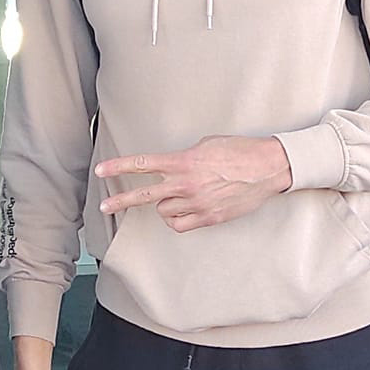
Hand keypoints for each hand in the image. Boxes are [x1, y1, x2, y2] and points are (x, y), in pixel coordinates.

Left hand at [97, 136, 291, 232]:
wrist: (268, 167)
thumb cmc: (240, 152)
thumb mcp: (206, 144)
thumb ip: (184, 157)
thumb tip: (174, 167)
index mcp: (183, 162)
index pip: (142, 164)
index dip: (118, 168)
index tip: (101, 171)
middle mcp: (186, 184)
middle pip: (144, 196)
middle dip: (121, 201)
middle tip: (105, 207)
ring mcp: (197, 203)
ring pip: (164, 211)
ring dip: (166, 204)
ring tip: (179, 195)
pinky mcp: (209, 217)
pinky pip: (180, 224)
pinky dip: (176, 219)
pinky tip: (182, 211)